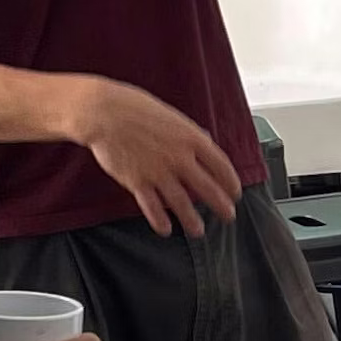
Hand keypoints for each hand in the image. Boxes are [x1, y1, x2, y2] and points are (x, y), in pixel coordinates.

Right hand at [62, 76, 240, 235]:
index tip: (235, 193)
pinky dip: (160, 221)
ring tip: (199, 231)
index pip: (221, 165)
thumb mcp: (173, 116)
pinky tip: (166, 229)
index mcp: (191, 138)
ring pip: (182, 203)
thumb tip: (207, 140)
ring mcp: (158, 171)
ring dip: (192, 220)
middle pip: (208, 188)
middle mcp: (179, 157)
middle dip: (221, 205)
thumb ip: (191, 132)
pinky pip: (152, 207)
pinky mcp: (137, 182)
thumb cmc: (137, 109)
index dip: (231, 182)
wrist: (105, 113)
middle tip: (229, 216)